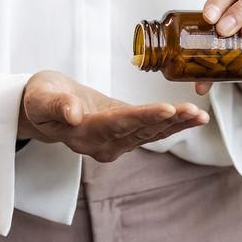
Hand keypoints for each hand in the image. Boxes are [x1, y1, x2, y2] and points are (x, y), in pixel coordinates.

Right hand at [18, 71, 209, 161]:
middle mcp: (101, 144)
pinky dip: (173, 124)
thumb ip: (56, 104)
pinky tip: (193, 117)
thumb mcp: (41, 96)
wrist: (44, 107)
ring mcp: (114, 144)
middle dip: (169, 121)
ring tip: (200, 115)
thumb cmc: (41, 97)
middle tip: (194, 111)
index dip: (143, 117)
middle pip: (139, 131)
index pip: (117, 124)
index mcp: (82, 133)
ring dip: (177, 124)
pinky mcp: (124, 137)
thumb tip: (73, 113)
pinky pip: (152, 131)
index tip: (166, 109)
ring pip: (150, 134)